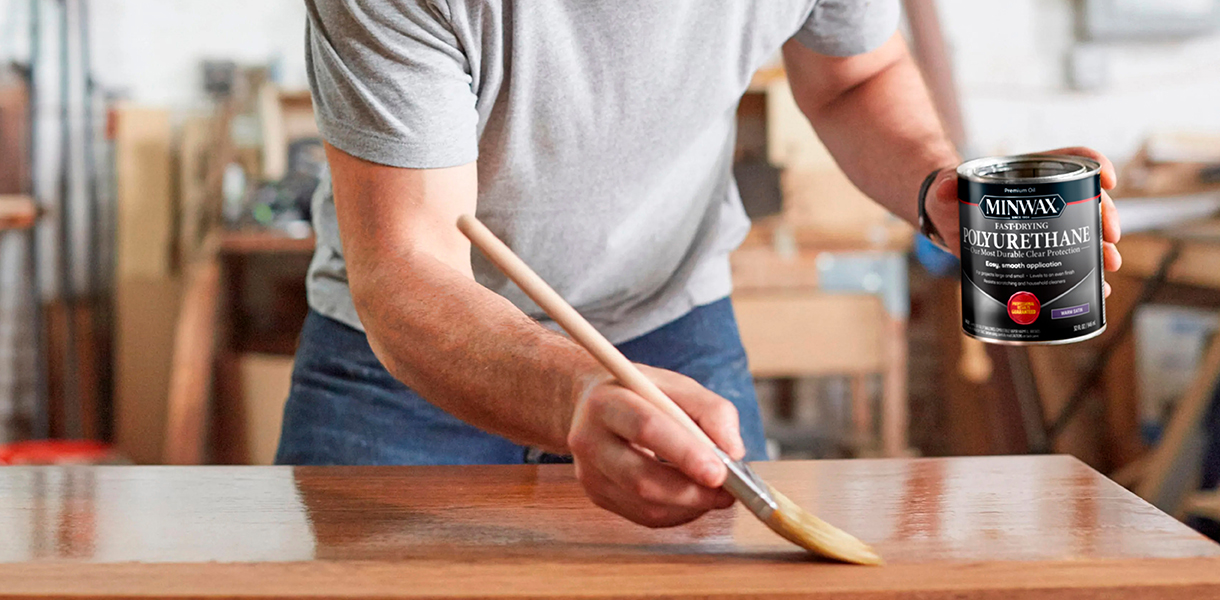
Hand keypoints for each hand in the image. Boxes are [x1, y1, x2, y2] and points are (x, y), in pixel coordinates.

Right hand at [567, 365, 743, 527]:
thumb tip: (733, 453)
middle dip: (691, 491)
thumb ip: (712, 411)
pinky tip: (693, 498)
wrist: (593, 404)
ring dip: (689, 506)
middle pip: (641, 478)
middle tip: (729, 492)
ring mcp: (589, 473)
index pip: (647, 429)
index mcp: (607, 402)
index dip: (685, 453)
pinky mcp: (597, 495)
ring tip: (716, 494)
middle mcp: (588, 439)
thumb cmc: (642, 393)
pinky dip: (677, 512)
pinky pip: (643, 516)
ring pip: (644, 505)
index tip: (720, 472)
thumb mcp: (677, 386)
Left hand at [925, 147, 1122, 296]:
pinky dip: (1085, 274)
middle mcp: (1045, 196)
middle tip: (1110, 239)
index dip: (1094, 164)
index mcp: (1029, 173)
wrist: (943, 221)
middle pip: (1086, 199)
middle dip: (1105, 217)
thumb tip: (946, 188)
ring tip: (1108, 265)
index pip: (1071, 159)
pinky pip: (1068, 259)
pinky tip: (1096, 289)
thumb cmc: (948, 196)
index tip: (1108, 180)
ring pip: (1084, 231)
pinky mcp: (1037, 250)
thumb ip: (946, 186)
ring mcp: (1045, 224)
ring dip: (1102, 248)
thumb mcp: (947, 188)